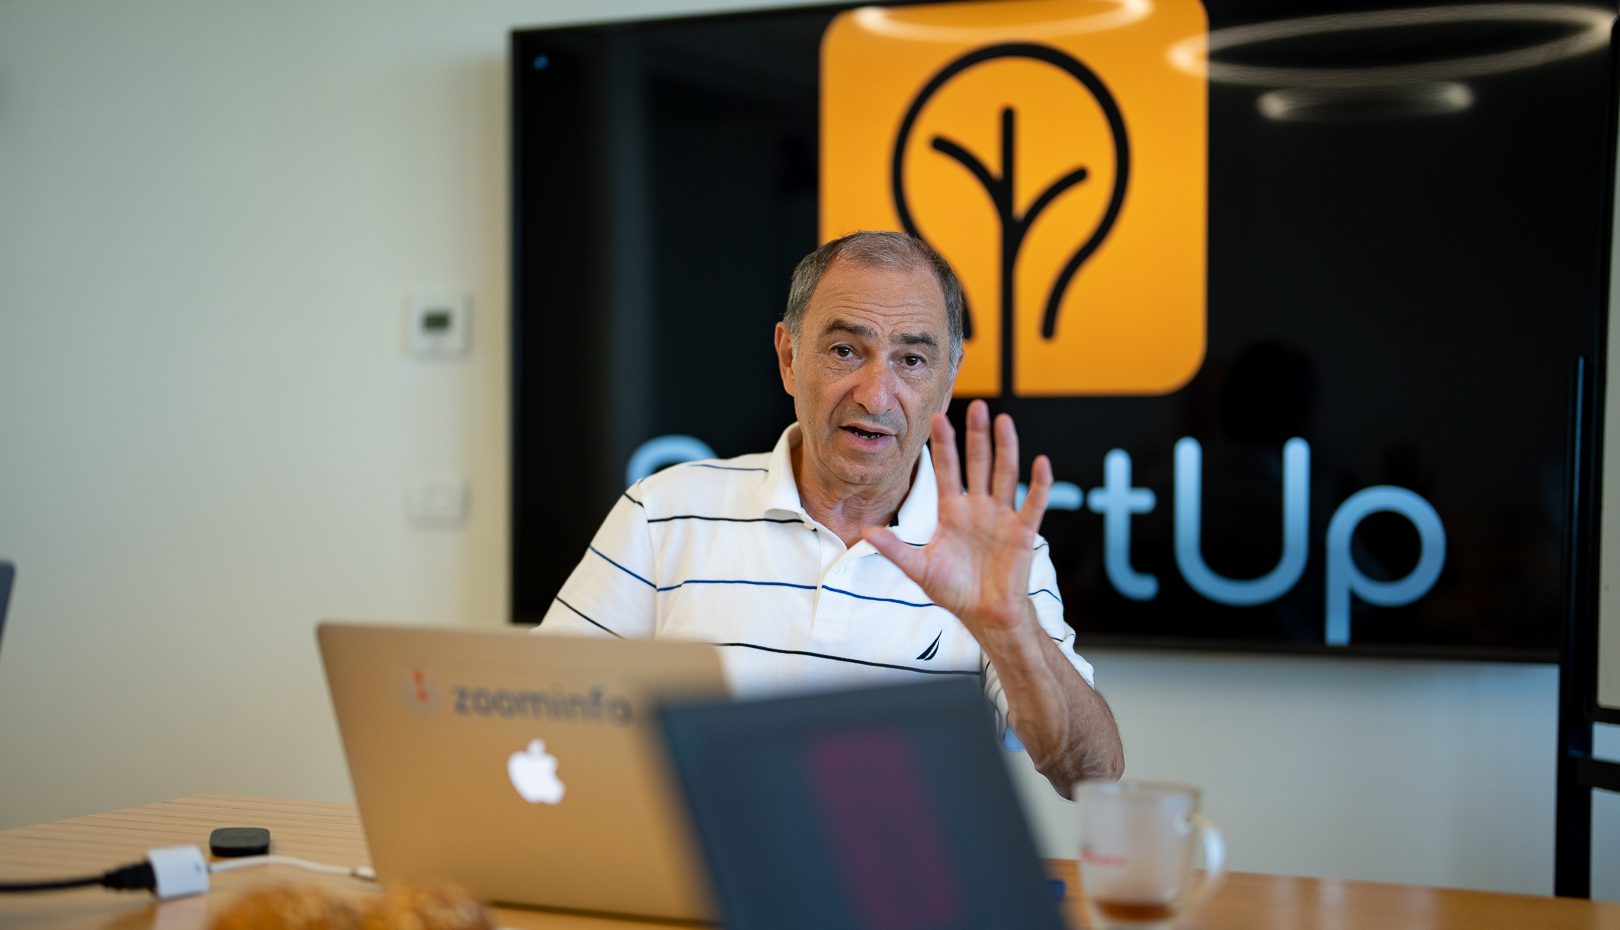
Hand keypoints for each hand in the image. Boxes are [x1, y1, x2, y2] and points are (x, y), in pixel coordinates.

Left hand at [864, 399, 1052, 634]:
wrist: (984, 615)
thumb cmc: (954, 591)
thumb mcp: (919, 569)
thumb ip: (895, 550)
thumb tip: (866, 533)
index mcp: (952, 512)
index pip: (946, 470)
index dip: (943, 445)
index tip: (937, 417)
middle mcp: (977, 508)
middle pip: (978, 463)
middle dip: (976, 435)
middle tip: (977, 406)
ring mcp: (1001, 517)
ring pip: (1005, 474)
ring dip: (1006, 448)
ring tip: (1004, 421)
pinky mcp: (1022, 532)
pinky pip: (1033, 504)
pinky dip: (1039, 484)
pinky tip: (1040, 463)